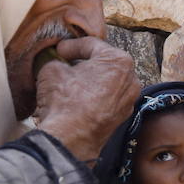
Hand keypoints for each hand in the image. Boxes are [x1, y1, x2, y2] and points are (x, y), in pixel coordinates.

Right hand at [34, 36, 138, 161]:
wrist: (72, 138)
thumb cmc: (65, 100)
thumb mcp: (52, 70)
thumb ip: (58, 62)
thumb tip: (59, 66)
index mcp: (119, 60)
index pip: (92, 45)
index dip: (71, 46)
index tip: (59, 49)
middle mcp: (131, 79)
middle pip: (104, 63)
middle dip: (84, 62)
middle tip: (65, 62)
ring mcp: (129, 100)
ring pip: (107, 82)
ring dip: (90, 80)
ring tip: (70, 81)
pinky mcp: (122, 117)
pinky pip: (107, 99)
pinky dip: (94, 96)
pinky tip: (78, 99)